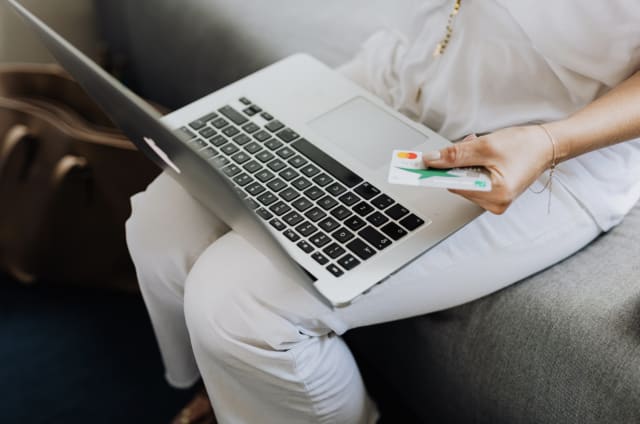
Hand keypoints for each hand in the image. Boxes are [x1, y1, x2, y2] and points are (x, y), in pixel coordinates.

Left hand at [423, 125, 553, 213]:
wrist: (546, 145)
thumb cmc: (524, 145)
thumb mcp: (486, 146)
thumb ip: (456, 154)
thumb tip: (430, 160)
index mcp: (495, 194)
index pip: (453, 185)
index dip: (436, 172)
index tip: (416, 167)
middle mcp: (494, 203)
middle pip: (456, 183)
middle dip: (457, 162)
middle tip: (469, 145)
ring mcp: (494, 201)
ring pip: (462, 181)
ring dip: (465, 162)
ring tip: (482, 149)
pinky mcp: (493, 196)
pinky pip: (471, 181)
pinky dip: (472, 166)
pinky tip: (484, 155)